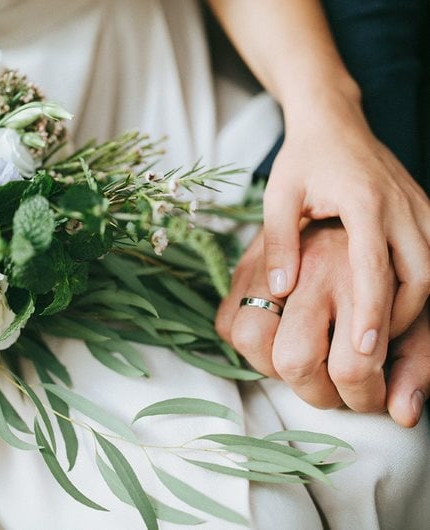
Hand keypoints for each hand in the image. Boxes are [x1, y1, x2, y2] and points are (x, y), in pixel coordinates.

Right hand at [217, 221, 427, 425]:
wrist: (353, 191)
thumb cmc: (389, 264)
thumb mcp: (420, 311)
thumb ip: (418, 361)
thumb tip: (403, 415)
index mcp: (362, 278)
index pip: (352, 365)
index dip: (362, 395)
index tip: (368, 393)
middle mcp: (311, 271)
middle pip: (293, 360)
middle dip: (316, 393)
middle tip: (334, 389)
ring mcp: (271, 267)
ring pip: (249, 339)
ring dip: (272, 368)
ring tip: (303, 365)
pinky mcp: (245, 265)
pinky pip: (226, 322)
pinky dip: (245, 342)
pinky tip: (276, 341)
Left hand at [264, 95, 429, 356]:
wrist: (334, 121)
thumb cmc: (303, 160)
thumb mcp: (279, 197)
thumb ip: (279, 243)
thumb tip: (280, 290)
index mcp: (365, 202)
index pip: (374, 268)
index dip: (370, 312)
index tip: (362, 350)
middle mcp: (402, 206)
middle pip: (421, 276)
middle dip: (400, 318)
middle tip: (372, 353)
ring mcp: (420, 206)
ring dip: (413, 306)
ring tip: (380, 335)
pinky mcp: (424, 209)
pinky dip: (421, 286)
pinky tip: (396, 306)